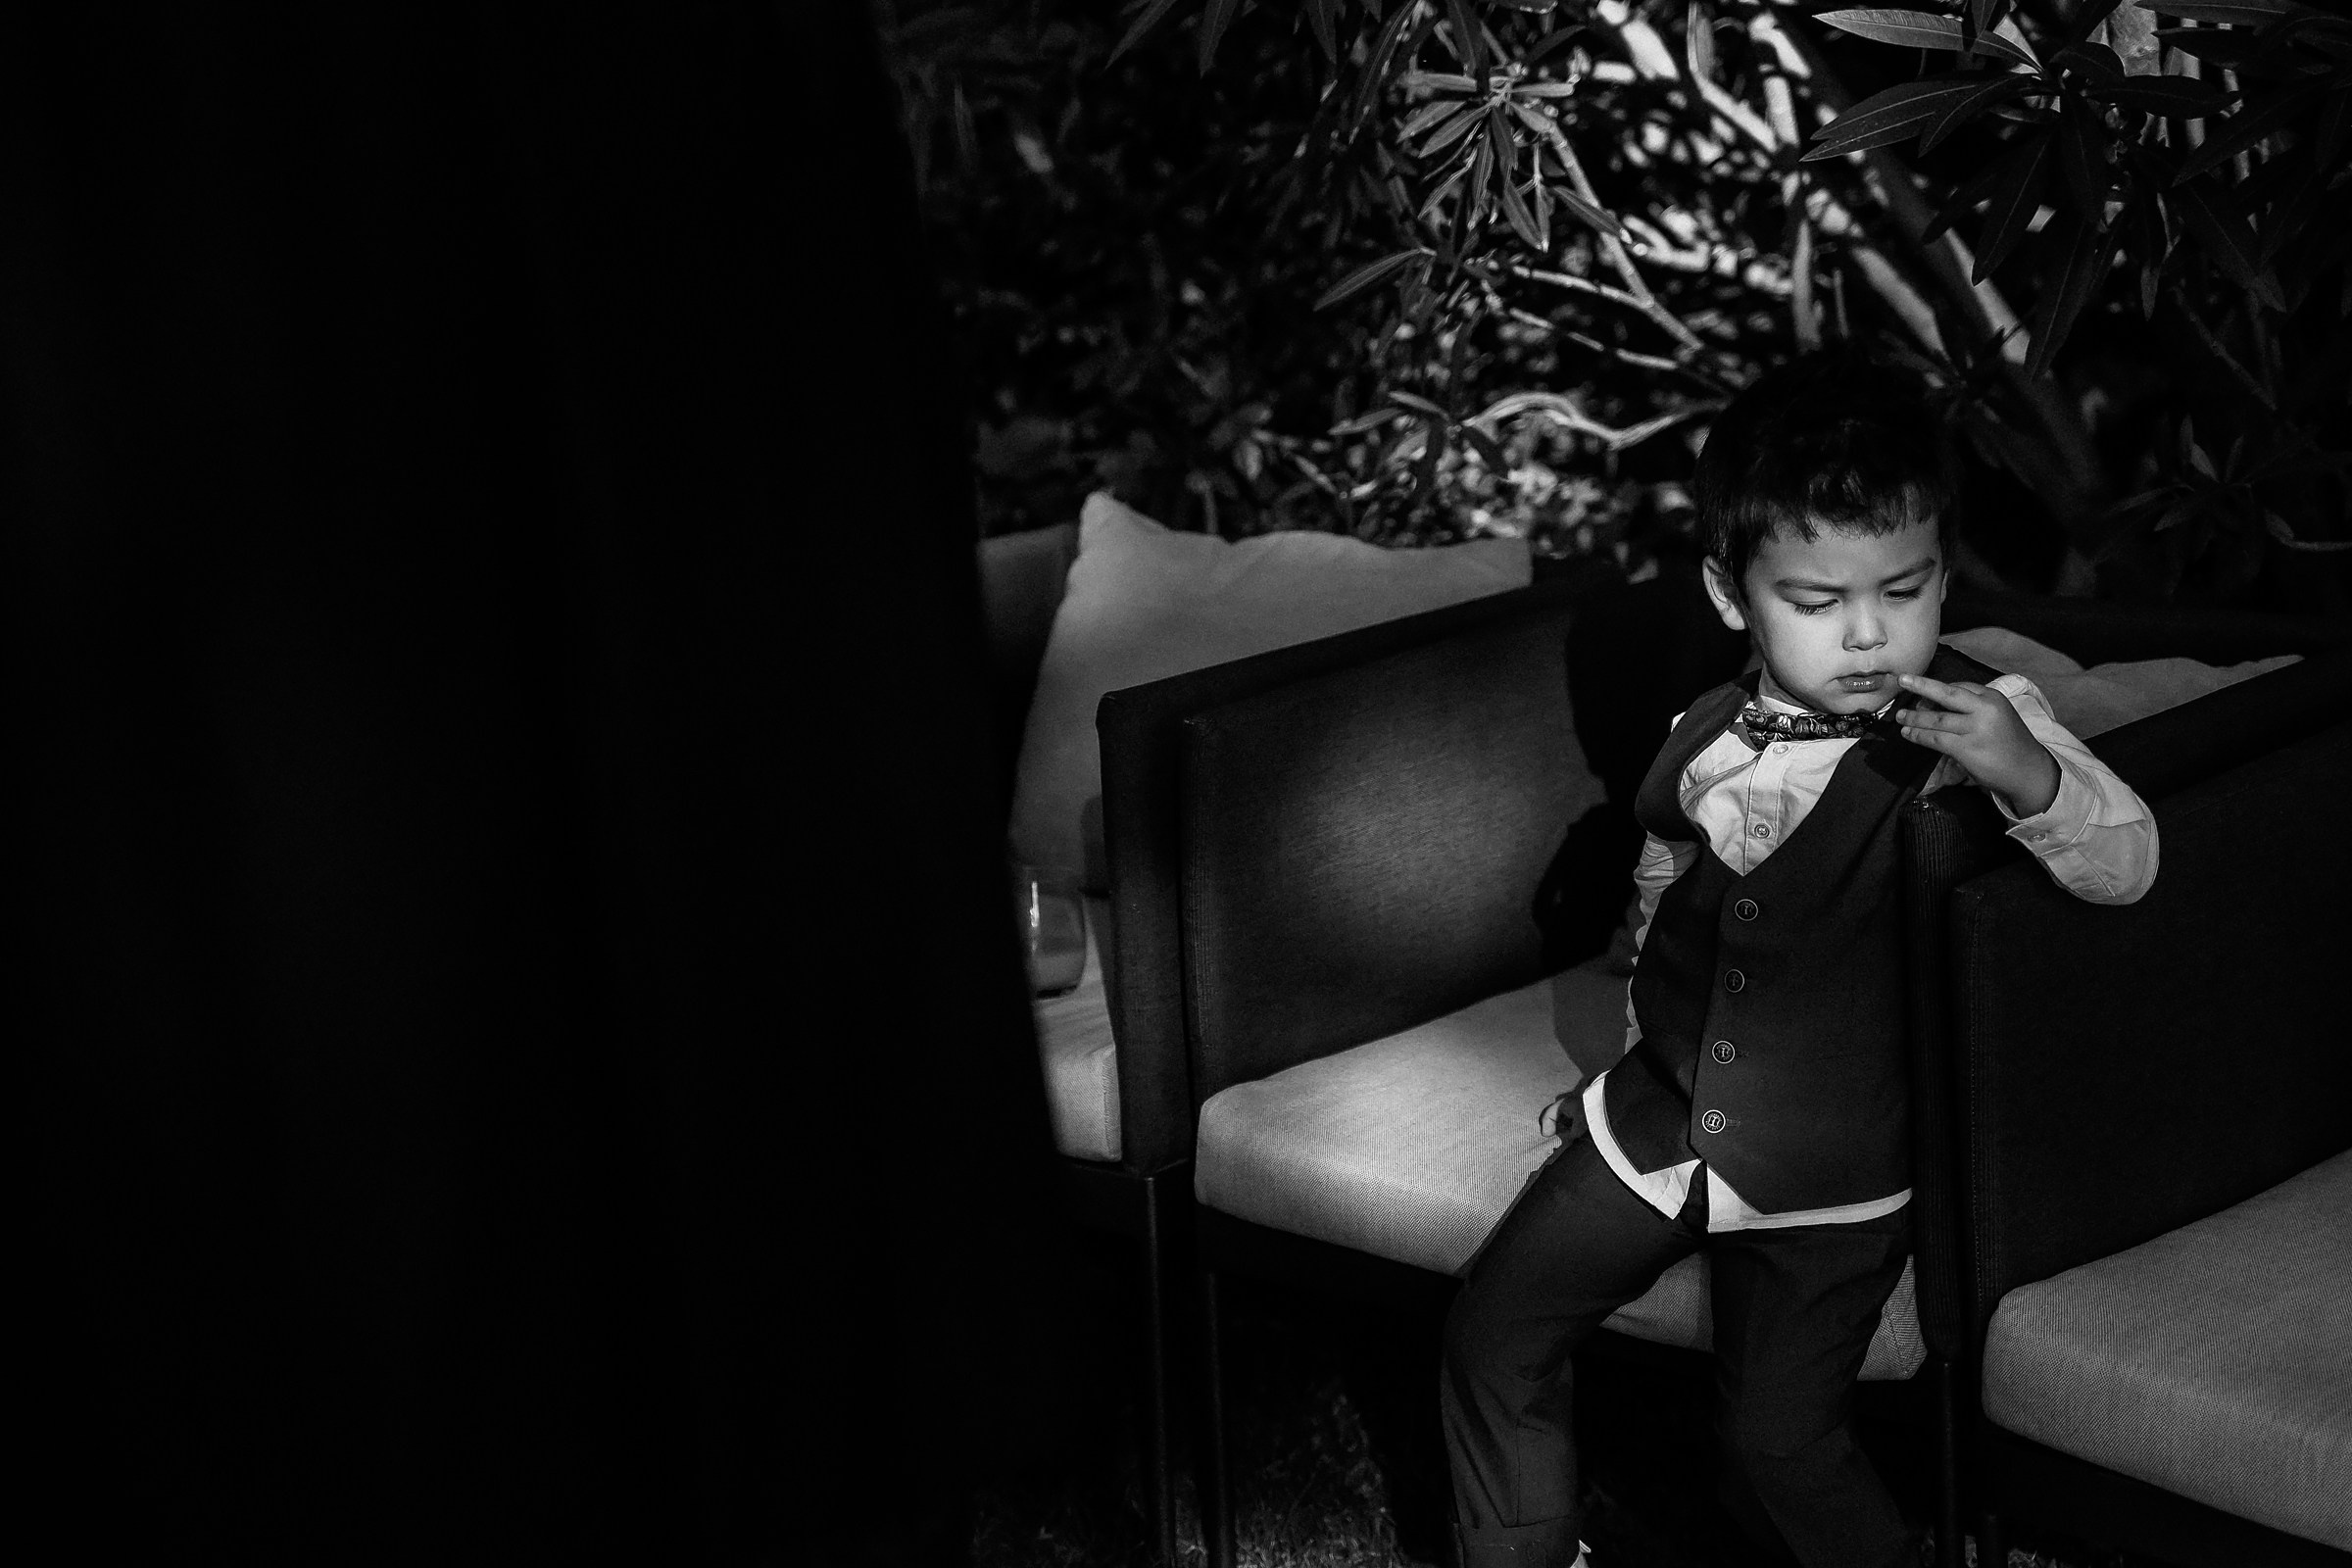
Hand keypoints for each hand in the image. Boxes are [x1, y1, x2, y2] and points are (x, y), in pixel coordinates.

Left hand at [1895, 673, 2060, 816]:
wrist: (2028, 770)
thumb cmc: (2011, 743)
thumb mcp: (1999, 715)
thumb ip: (1974, 708)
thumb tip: (1938, 705)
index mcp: (1993, 697)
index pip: (1959, 687)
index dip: (1937, 688)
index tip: (1920, 687)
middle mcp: (1984, 709)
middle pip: (1946, 694)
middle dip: (1921, 685)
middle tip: (1902, 679)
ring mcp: (1975, 729)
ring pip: (1936, 719)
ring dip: (1914, 718)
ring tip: (1900, 717)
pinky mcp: (1966, 748)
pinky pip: (1935, 739)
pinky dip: (1918, 735)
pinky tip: (1908, 733)